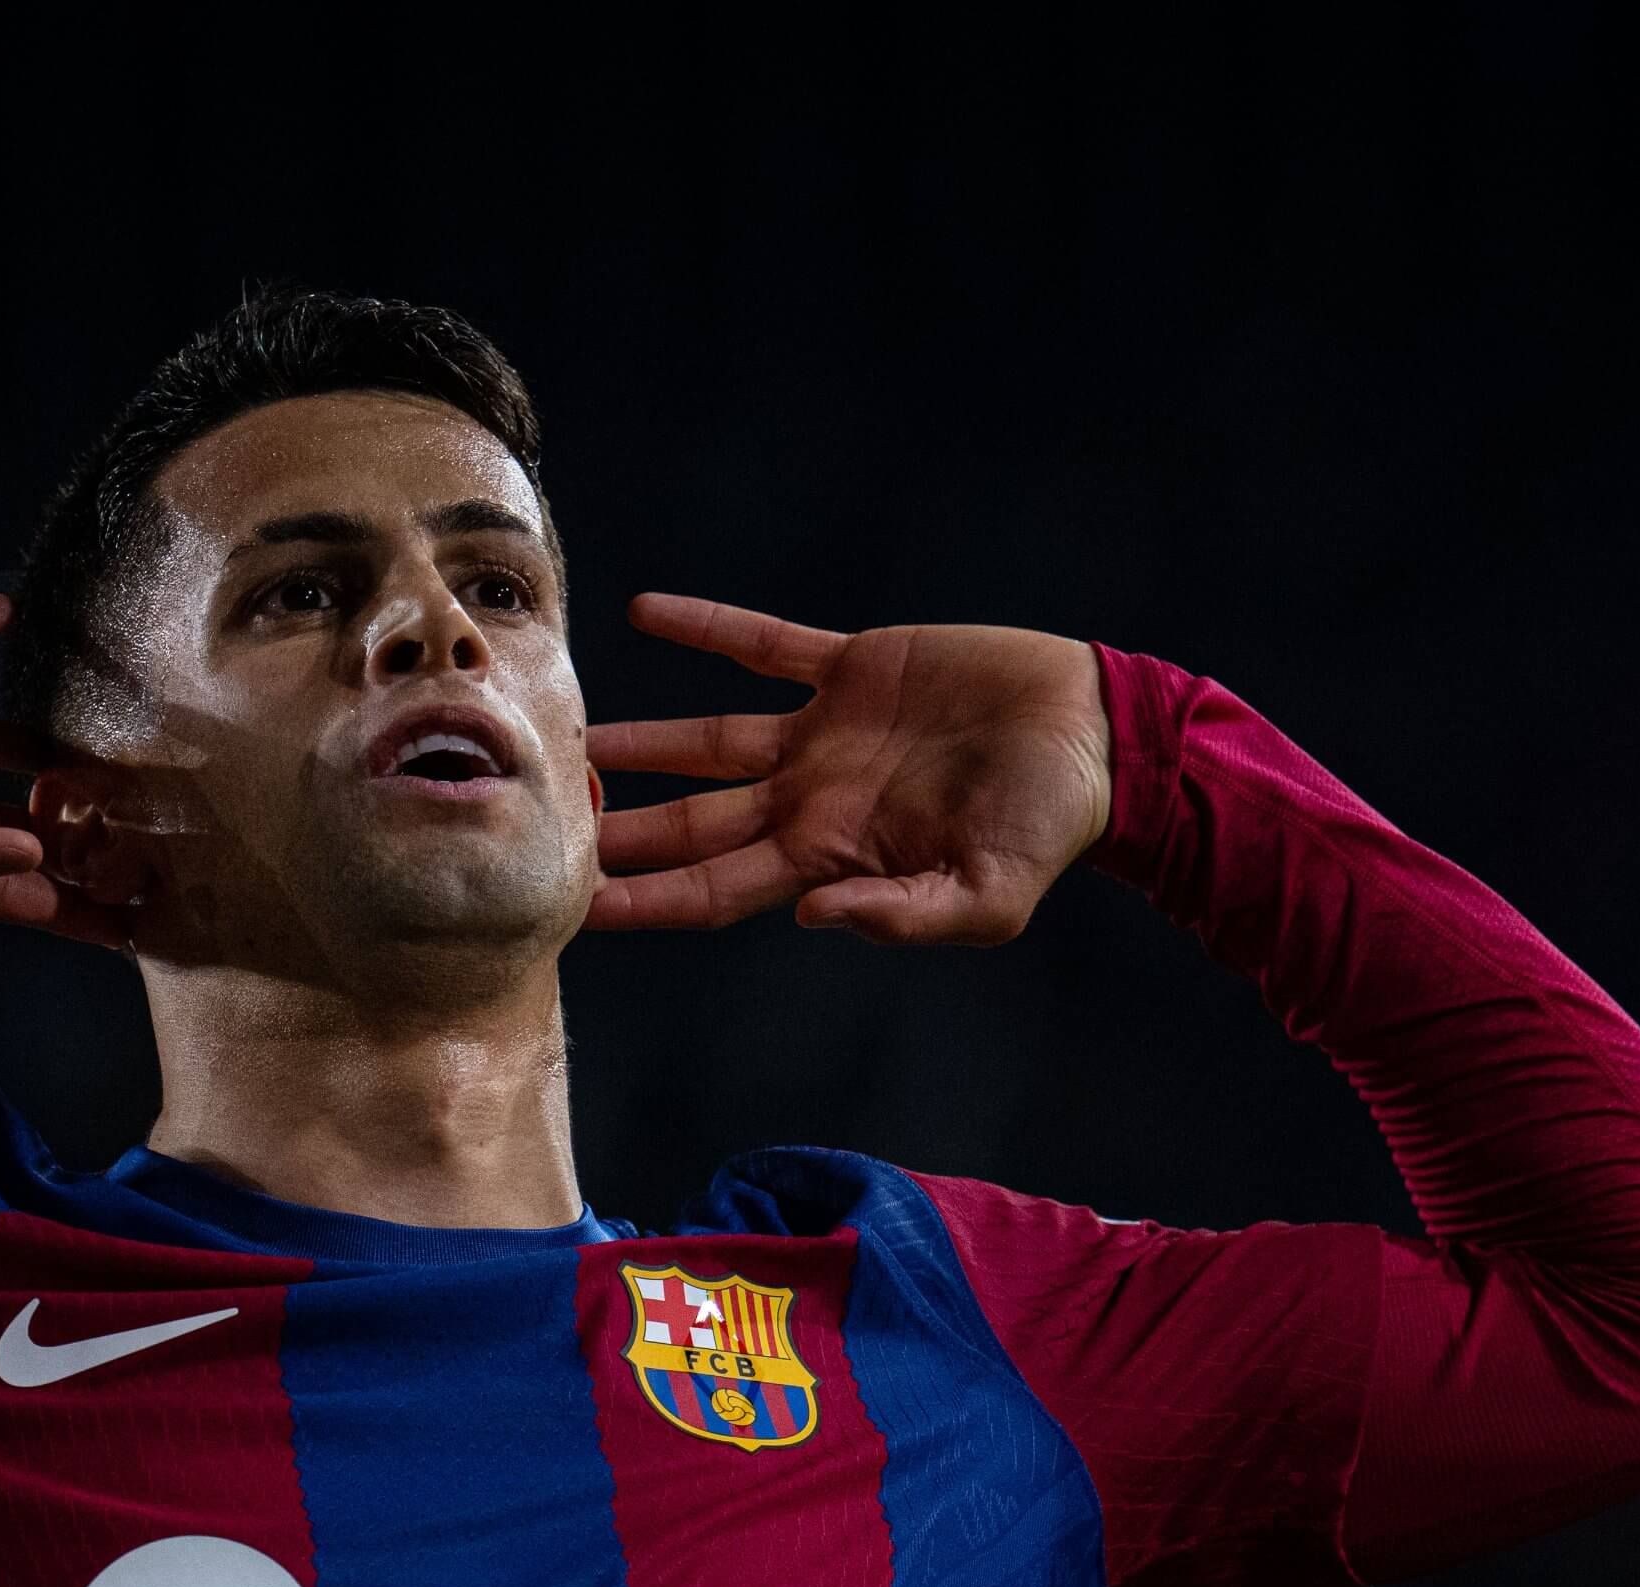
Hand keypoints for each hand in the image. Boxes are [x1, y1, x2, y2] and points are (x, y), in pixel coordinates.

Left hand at [587, 595, 1113, 943]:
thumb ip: (900, 918)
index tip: (573, 908)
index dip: (645, 901)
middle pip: (689, 823)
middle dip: (618, 834)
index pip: (712, 890)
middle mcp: (810, 800)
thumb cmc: (1050, 828)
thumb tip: (810, 918)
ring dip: (639, 741)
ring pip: (705, 739)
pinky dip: (705, 627)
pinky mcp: (849, 667)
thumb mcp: (987, 897)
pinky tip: (643, 614)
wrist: (1097, 738)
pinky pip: (760, 643)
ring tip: (572, 741)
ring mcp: (823, 732)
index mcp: (830, 857)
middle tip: (541, 832)